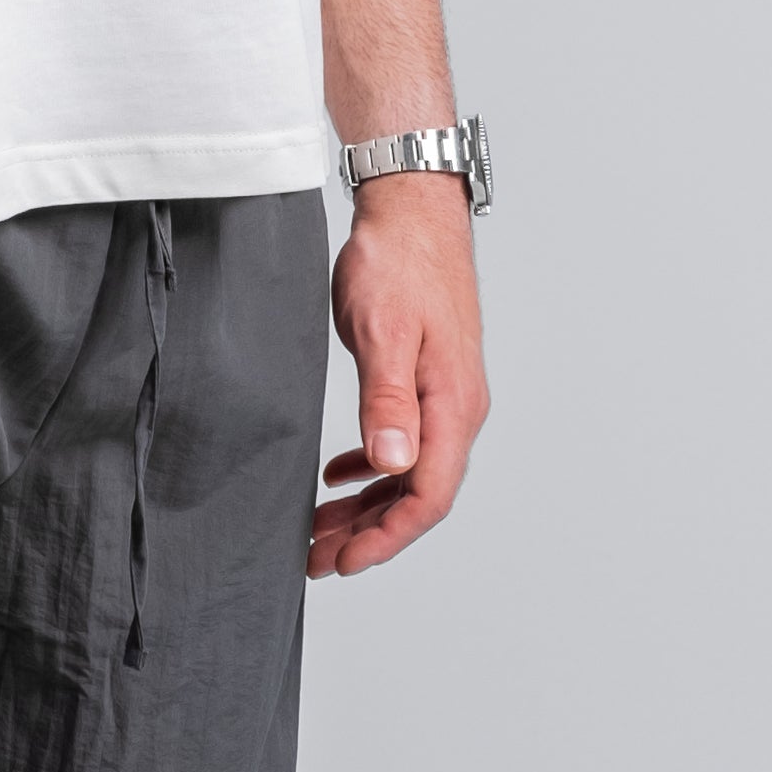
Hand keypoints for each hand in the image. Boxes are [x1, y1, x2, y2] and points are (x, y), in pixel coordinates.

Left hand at [310, 178, 487, 580]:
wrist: (411, 210)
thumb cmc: (397, 263)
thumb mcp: (382, 332)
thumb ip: (387, 400)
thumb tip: (392, 464)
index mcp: (452, 405)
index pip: (429, 497)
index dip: (387, 538)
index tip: (343, 562)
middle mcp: (456, 409)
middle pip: (418, 494)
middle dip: (368, 534)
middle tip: (315, 559)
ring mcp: (443, 396)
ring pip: (407, 472)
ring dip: (365, 506)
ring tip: (318, 529)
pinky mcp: (425, 380)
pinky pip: (403, 443)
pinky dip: (370, 469)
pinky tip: (338, 475)